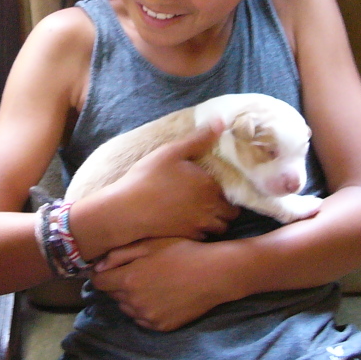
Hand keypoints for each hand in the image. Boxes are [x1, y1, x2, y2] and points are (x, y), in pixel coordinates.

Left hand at [91, 238, 226, 330]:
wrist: (213, 274)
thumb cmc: (181, 251)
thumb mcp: (149, 244)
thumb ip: (119, 255)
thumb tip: (97, 267)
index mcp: (129, 279)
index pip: (99, 282)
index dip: (100, 274)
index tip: (107, 268)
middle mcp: (135, 302)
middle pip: (113, 294)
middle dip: (118, 283)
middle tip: (137, 270)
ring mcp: (148, 316)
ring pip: (126, 308)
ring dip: (131, 296)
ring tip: (151, 281)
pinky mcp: (161, 326)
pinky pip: (142, 319)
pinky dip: (145, 309)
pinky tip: (161, 294)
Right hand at [103, 122, 239, 242]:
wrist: (127, 209)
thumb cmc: (148, 177)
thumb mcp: (172, 152)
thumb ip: (199, 139)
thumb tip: (221, 121)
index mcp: (210, 186)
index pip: (233, 193)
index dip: (227, 190)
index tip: (217, 185)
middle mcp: (210, 208)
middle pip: (231, 214)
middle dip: (226, 208)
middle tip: (214, 200)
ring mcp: (199, 226)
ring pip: (220, 228)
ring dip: (217, 221)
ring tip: (204, 211)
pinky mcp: (186, 238)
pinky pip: (204, 237)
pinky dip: (202, 231)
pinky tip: (189, 222)